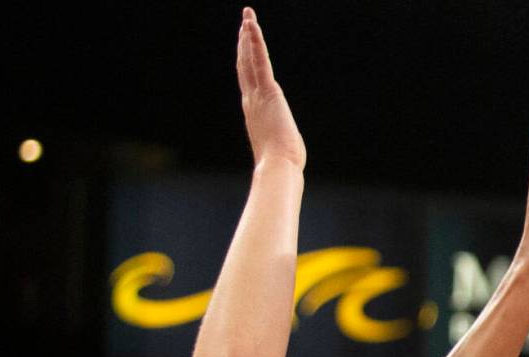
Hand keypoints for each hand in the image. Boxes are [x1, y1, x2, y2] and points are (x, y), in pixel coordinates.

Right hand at [236, 8, 305, 169]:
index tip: (244, 51)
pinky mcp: (268, 91)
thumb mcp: (278, 150)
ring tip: (247, 17)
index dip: (245, 65)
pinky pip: (260, 60)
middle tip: (243, 26)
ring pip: (249, 60)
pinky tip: (250, 24)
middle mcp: (252, 102)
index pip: (248, 83)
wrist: (278, 167)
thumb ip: (277, 145)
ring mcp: (257, 95)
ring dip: (248, 37)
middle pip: (245, 67)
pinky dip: (255, 41)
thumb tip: (285, 161)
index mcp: (255, 113)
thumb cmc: (281, 164)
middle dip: (244, 45)